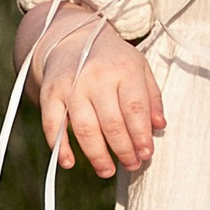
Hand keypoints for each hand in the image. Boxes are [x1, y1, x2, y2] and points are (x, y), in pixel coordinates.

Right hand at [25, 10, 166, 179]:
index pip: (135, 108)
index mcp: (123, 69)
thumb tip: (160, 126)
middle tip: (132, 165)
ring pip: (85, 129)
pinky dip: (60, 147)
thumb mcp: (139, 68)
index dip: (141, 135)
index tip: (146, 154)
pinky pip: (53, 125)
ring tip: (107, 171)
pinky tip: (70, 163)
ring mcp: (71, 86)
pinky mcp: (50, 94)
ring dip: (97, 155)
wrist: (72, 39)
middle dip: (123, 150)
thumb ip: (152, 97)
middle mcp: (96, 77)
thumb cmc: (112, 59)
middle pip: (112, 123)